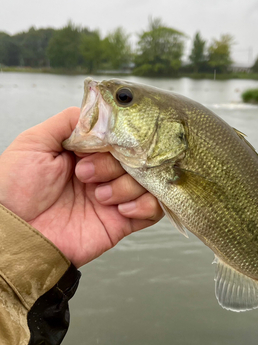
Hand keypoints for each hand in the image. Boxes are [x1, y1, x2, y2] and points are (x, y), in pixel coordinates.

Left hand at [0, 107, 162, 267]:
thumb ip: (69, 122)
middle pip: (137, 157)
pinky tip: (120, 209)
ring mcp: (115, 197)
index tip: (99, 146)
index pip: (119, 136)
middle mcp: (104, 173)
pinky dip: (145, 205)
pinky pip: (155, 209)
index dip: (116, 138)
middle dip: (114, 164)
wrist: (17, 235)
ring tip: (98, 197)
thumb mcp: (35, 143)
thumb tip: (100, 109)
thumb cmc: (15, 189)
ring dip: (127, 186)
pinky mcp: (122, 222)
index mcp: (86, 153)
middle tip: (85, 175)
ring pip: (148, 181)